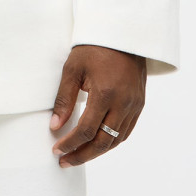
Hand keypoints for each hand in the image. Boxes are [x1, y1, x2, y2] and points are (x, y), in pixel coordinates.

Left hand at [50, 44, 145, 166]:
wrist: (123, 34)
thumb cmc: (94, 48)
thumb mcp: (73, 69)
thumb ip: (64, 99)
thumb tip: (55, 126)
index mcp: (106, 93)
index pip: (87, 130)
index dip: (70, 144)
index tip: (57, 151)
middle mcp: (123, 103)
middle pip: (103, 141)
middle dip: (82, 155)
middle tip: (65, 161)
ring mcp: (134, 105)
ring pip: (116, 140)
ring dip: (97, 152)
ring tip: (78, 156)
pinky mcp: (139, 104)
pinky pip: (126, 131)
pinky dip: (111, 141)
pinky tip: (97, 144)